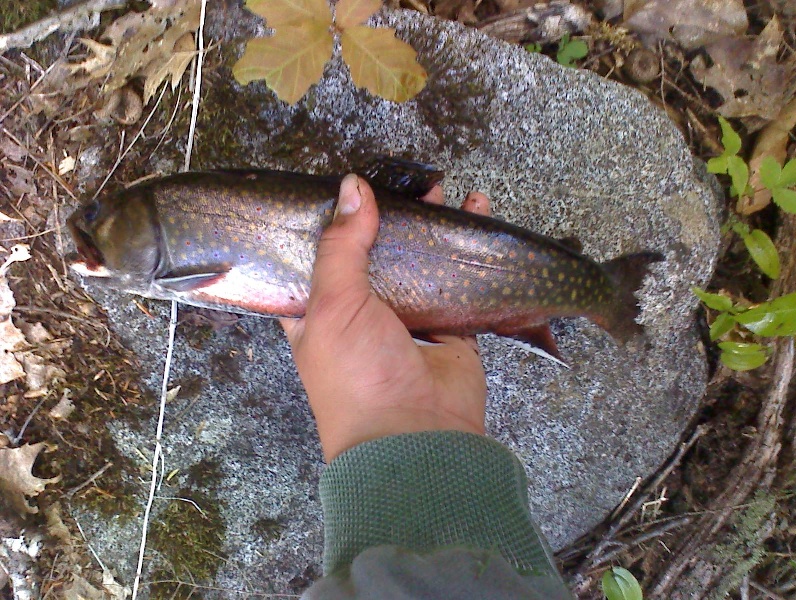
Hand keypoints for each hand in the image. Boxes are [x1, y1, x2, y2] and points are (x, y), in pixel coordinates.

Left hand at [280, 175, 489, 461]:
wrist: (414, 435)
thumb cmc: (356, 373)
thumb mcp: (334, 305)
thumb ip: (342, 246)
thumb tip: (352, 186)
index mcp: (319, 312)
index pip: (319, 257)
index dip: (332, 222)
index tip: (348, 185)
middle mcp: (361, 313)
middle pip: (375, 252)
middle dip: (390, 216)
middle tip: (406, 182)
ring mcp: (407, 318)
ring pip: (419, 260)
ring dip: (431, 225)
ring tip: (442, 188)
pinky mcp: (448, 324)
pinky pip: (458, 279)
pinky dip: (467, 248)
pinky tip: (476, 213)